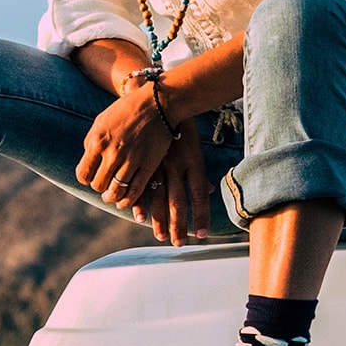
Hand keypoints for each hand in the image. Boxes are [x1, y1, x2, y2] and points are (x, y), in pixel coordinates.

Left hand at [76, 82, 175, 212]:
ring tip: (112, 196)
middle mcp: (112, 153)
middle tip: (104, 185)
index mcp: (97, 141)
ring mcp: (131, 160)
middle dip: (99, 187)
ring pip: (116, 192)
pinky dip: (128, 200)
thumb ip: (92, 142)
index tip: (90, 177)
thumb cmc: (126, 110)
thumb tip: (87, 164)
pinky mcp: (148, 165)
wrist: (156, 103)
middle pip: (98, 185)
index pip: (83, 174)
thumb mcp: (101, 121)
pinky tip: (125, 201)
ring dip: (112, 197)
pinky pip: (135, 191)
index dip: (85, 179)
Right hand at [134, 121, 210, 244]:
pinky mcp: (139, 160)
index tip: (202, 235)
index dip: (201, 216)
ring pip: (157, 197)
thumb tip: (208, 189)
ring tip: (161, 237)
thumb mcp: (194, 147)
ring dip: (158, 219)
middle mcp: (175, 166)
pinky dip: (138, 202)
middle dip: (178, 225)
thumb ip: (199, 171)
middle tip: (178, 244)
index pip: (199, 195)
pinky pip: (138, 185)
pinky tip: (138, 216)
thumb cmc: (180, 126)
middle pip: (177, 201)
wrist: (158, 101)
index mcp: (192, 162)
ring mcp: (156, 164)